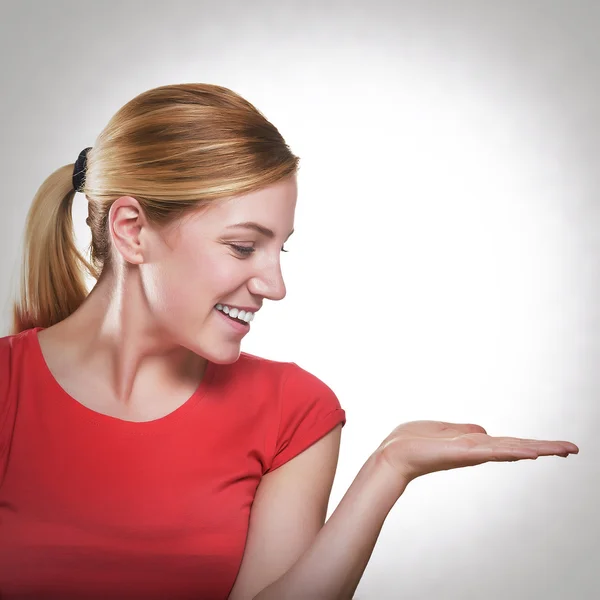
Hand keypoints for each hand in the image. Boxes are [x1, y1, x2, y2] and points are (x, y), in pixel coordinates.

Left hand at [377, 420, 578, 481]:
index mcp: (473, 444)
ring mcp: (470, 453)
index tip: (557, 447)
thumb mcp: (443, 430)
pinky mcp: (460, 454)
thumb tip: (486, 432)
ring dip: (537, 449)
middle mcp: (476, 451)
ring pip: (510, 449)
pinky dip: (510, 451)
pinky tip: (528, 453)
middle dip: (545, 448)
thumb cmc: (412, 442)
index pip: (509, 443)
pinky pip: (490, 452)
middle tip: (574, 449)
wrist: (392, 454)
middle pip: (517, 448)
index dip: (533, 444)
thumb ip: (465, 431)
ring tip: (563, 449)